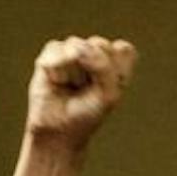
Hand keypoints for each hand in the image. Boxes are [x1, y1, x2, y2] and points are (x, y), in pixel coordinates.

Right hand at [24, 35, 136, 151]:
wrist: (58, 130)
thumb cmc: (87, 114)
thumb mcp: (108, 94)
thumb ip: (103, 66)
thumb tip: (75, 47)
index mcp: (115, 60)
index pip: (123, 50)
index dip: (116, 71)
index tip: (107, 90)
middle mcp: (95, 51)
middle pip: (100, 44)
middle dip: (94, 72)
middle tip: (87, 90)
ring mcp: (73, 50)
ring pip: (78, 47)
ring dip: (75, 74)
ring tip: (72, 87)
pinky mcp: (52, 52)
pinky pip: (56, 50)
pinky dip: (57, 71)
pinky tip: (57, 82)